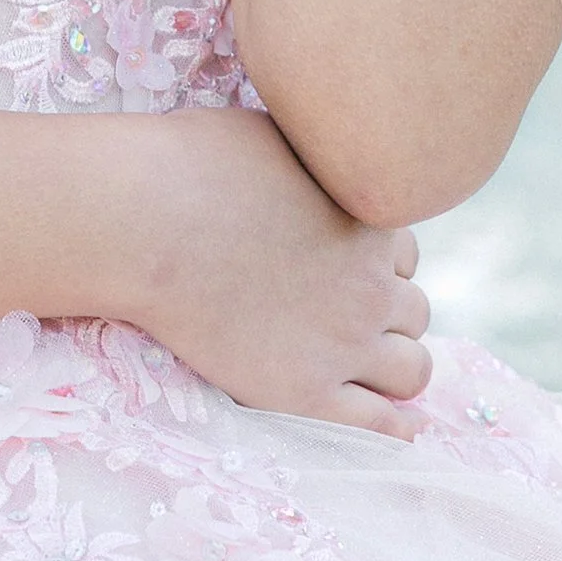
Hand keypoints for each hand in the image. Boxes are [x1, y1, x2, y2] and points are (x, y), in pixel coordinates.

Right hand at [131, 106, 433, 429]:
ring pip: (414, 370)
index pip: (406, 255)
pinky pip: (380, 428)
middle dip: (384, 314)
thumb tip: (319, 144)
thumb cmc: (193, 163)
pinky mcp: (306, 393)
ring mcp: (344, 345)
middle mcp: (372, 287)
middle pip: (415, 312)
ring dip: (393, 366)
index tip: (339, 270)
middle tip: (338, 317)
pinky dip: (393, 428)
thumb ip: (313, 155)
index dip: (376, 263)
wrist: (146, 222)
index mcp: (370, 224)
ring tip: (356, 367)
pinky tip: (392, 427)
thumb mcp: (276, 132)